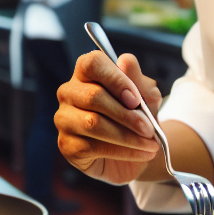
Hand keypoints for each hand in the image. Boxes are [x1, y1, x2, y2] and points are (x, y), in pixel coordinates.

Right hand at [54, 50, 162, 184]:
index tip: (136, 99)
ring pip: (92, 123)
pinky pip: (93, 147)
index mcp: (86, 73)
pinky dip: (123, 151)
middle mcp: (69, 93)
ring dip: (127, 135)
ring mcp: (64, 119)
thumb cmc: (137, 117)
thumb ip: (139, 80)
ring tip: (149, 143)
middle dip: (126, 115)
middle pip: (93, 96)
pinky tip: (140, 153)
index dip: (115, 80)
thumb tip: (126, 61)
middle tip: (149, 128)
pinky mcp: (67, 145)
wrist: (135, 151)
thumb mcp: (147, 97)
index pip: (92, 63)